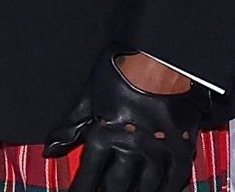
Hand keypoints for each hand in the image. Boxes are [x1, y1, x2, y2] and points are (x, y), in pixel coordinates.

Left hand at [43, 53, 210, 191]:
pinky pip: (174, 181)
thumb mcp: (91, 94)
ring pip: (145, 189)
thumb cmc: (124, 69)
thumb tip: (52, 147)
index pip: (89, 176)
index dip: (81, 190)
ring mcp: (159, 150)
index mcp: (106, 135)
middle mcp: (132, 148)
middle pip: (116, 187)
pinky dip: (164, 190)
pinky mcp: (182, 148)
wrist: (164, 55)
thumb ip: (71, 124)